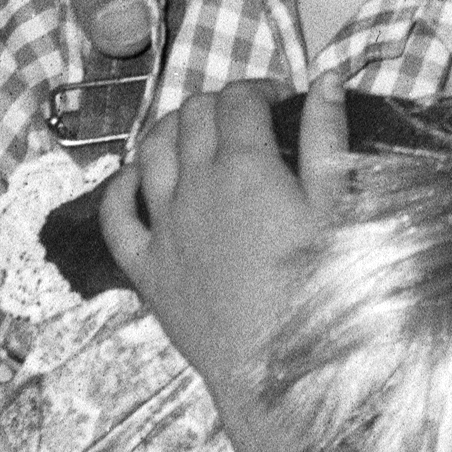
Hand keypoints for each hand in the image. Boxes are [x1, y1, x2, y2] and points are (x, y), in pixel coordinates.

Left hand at [96, 76, 344, 451]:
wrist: (277, 373)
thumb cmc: (320, 288)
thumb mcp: (337, 210)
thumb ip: (327, 139)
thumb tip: (324, 78)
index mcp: (246, 166)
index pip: (239, 99)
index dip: (259, 89)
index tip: (280, 102)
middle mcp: (195, 186)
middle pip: (191, 116)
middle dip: (218, 104)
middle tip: (244, 121)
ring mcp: (162, 227)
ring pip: (149, 151)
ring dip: (170, 130)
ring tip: (194, 136)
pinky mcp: (143, 267)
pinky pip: (114, 214)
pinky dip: (121, 185)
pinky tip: (136, 178)